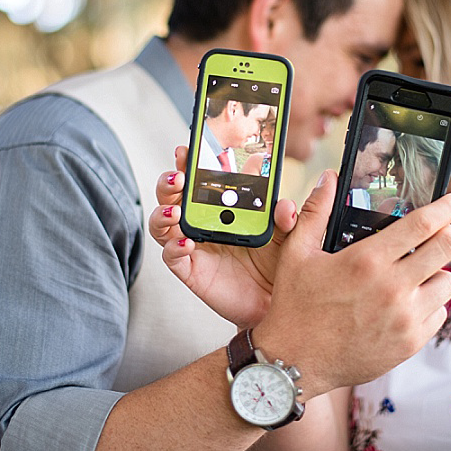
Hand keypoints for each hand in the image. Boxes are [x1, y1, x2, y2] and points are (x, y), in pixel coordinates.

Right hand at [149, 146, 297, 327]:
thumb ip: (288, 218)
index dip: (189, 161)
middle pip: (171, 195)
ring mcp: (192, 245)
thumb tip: (285, 205)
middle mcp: (201, 222)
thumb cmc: (275, 263)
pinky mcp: (190, 270)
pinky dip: (173, 247)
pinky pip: (171, 257)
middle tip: (179, 176)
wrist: (272, 301)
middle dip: (168, 182)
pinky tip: (186, 242)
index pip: (199, 178)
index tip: (186, 148)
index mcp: (221, 206)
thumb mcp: (286, 236)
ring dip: (163, 212)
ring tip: (175, 210)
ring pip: (162, 223)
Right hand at [252, 171, 450, 398]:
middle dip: (448, 235)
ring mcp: (404, 318)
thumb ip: (315, 212)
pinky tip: (407, 302)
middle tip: (439, 234)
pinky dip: (429, 304)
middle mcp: (392, 288)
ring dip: (436, 273)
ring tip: (417, 273)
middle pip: (447, 249)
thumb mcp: (297, 253)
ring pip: (448, 283)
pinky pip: (439, 314)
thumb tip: (329, 178)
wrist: (293, 361)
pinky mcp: (409, 343)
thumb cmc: (294, 305)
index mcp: (367, 260)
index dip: (445, 208)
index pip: (422, 225)